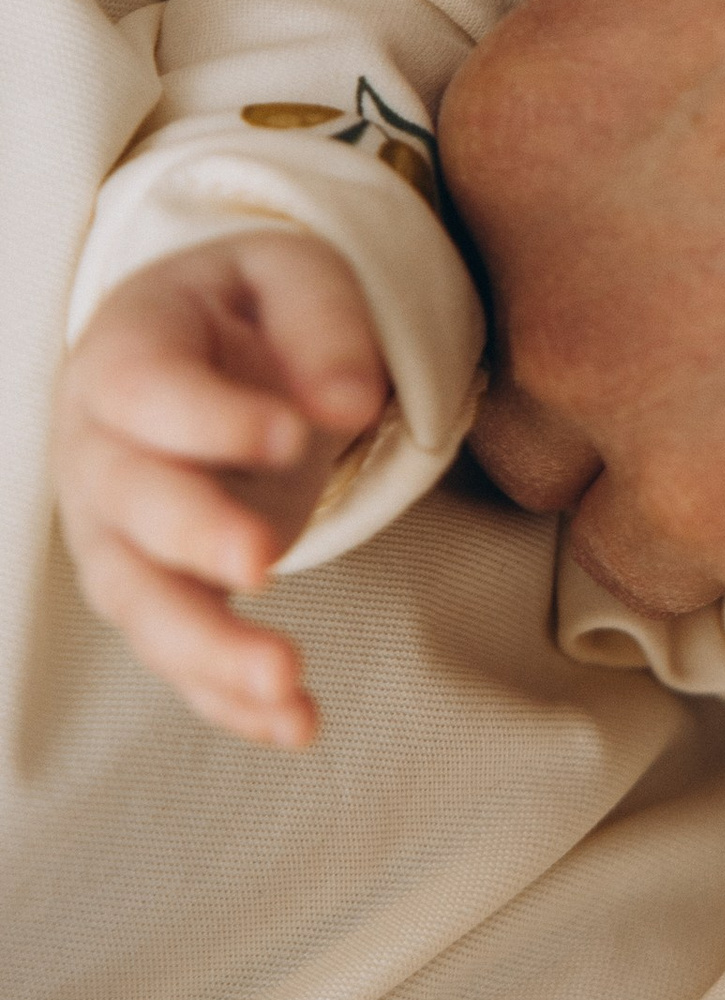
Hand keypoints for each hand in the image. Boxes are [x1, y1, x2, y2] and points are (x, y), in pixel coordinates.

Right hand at [53, 234, 388, 746]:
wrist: (206, 352)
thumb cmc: (246, 309)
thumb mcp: (292, 274)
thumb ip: (322, 324)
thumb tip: (350, 403)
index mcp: (123, 355)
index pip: (145, 392)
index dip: (210, 419)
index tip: (295, 434)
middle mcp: (99, 453)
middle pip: (127, 507)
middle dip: (192, 535)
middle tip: (262, 558)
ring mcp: (118, 535)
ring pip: (141, 603)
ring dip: (207, 649)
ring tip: (285, 681)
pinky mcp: (162, 592)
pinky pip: (180, 657)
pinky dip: (230, 698)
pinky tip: (296, 725)